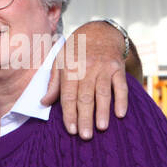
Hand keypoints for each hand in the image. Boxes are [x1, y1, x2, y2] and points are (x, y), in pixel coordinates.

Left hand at [42, 21, 128, 138]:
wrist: (101, 31)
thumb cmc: (77, 49)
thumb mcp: (60, 60)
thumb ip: (53, 82)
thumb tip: (44, 102)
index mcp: (70, 67)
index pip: (68, 95)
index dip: (69, 113)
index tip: (71, 130)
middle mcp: (87, 68)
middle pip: (85, 97)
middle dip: (85, 117)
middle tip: (85, 136)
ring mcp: (104, 68)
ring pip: (103, 93)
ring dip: (103, 111)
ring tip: (101, 128)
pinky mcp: (118, 67)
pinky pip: (121, 86)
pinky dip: (122, 100)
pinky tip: (120, 114)